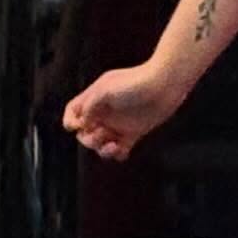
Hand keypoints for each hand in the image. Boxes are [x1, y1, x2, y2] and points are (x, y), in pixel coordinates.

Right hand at [62, 63, 186, 161]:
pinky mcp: (134, 132)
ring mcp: (119, 122)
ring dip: (102, 150)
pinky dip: (118, 154)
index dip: (71, 120)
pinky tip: (122, 151)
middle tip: (101, 132)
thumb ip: (88, 107)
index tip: (77, 125)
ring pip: (101, 144)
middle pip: (85, 132)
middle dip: (88, 139)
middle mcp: (105, 112)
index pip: (73, 111)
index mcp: (95, 98)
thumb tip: (83, 125)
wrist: (166, 84)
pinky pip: (121, 149)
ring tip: (113, 146)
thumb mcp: (105, 90)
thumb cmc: (135, 83)